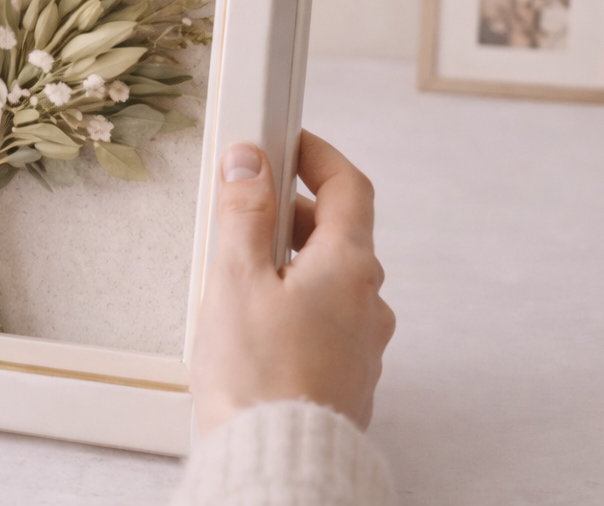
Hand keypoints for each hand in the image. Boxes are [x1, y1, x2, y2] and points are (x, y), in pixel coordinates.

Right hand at [190, 131, 394, 433]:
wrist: (279, 461)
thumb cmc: (257, 379)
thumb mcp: (236, 279)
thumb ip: (243, 213)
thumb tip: (249, 162)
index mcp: (349, 267)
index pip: (349, 185)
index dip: (318, 154)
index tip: (287, 142)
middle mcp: (367, 301)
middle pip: (338, 232)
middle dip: (292, 211)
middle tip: (246, 209)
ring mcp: (362, 342)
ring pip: (330, 278)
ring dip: (291, 261)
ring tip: (239, 275)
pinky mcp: (346, 375)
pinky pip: (325, 318)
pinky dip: (294, 302)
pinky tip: (255, 323)